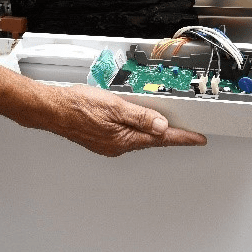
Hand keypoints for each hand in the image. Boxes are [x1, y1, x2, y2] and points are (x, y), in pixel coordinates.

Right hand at [27, 84, 206, 156]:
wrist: (52, 109)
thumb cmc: (78, 106)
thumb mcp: (115, 105)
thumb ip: (141, 116)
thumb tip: (162, 125)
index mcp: (124, 139)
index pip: (162, 139)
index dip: (183, 137)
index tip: (198, 139)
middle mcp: (118, 146)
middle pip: (152, 140)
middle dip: (169, 134)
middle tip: (186, 130)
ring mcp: (109, 145)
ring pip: (138, 138)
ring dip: (151, 131)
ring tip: (163, 122)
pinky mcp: (102, 140)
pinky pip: (126, 136)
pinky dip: (136, 129)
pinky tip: (135, 122)